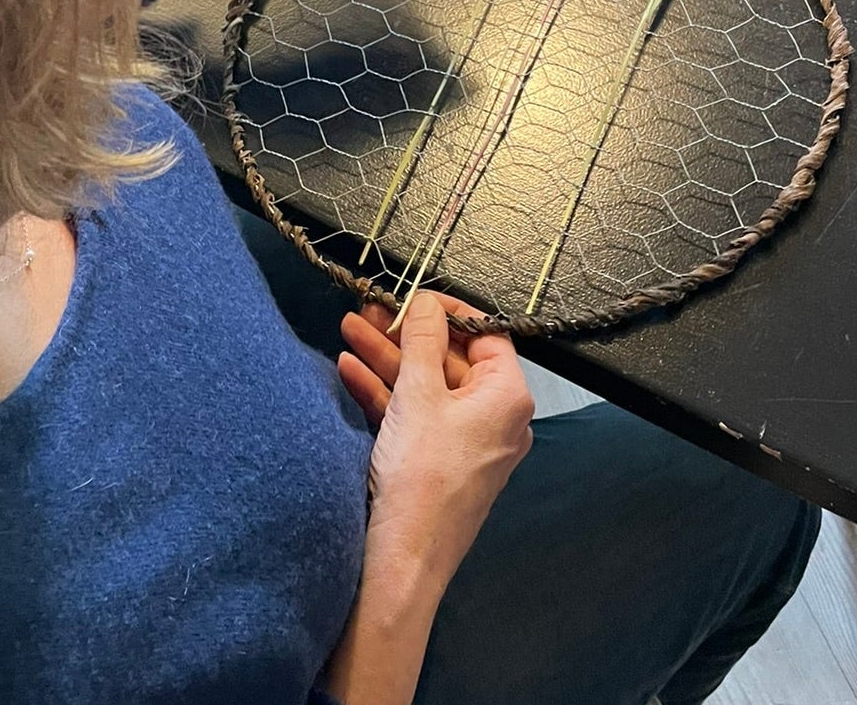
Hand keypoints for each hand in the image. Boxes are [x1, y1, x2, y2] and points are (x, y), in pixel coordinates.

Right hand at [339, 294, 533, 591]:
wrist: (403, 559)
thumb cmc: (422, 479)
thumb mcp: (419, 394)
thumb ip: (422, 339)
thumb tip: (427, 301)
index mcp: (507, 397)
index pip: (485, 336)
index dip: (448, 311)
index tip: (414, 297)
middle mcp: (494, 418)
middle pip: (449, 359)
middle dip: (404, 334)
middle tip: (369, 310)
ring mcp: (466, 441)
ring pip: (426, 386)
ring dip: (386, 358)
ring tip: (348, 329)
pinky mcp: (438, 461)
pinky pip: (415, 415)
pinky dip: (385, 392)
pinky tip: (349, 369)